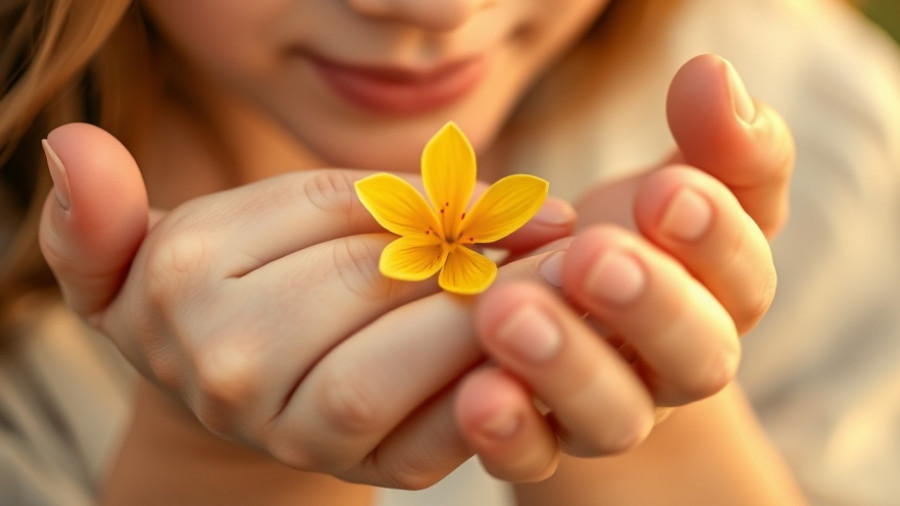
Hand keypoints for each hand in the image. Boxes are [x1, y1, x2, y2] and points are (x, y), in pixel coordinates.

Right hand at [38, 123, 574, 487]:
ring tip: (568, 275)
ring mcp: (297, 424)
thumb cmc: (219, 297)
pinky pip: (437, 428)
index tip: (509, 190)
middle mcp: (231, 360)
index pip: (333, 210)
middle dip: (476, 244)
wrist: (230, 400)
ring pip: (408, 353)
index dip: (426, 190)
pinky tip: (543, 344)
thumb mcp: (146, 252)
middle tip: (561, 232)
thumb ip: (101, 215)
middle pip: (375, 278)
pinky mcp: (361, 468)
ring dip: (501, 308)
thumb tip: (66, 148)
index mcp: (184, 280)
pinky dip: (499, 383)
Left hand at [454, 54, 793, 481]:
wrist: (574, 310)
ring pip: (613, 416)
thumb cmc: (635, 231)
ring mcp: (611, 409)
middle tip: (592, 257)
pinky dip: (510, 432)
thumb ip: (713, 138)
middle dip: (648, 305)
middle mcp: (675, 362)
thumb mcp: (685, 180)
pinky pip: (536, 457)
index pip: (743, 273)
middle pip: (694, 358)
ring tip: (506, 314)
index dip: (714, 237)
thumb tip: (711, 74)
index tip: (668, 191)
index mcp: (720, 292)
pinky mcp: (545, 443)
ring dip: (565, 368)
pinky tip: (477, 392)